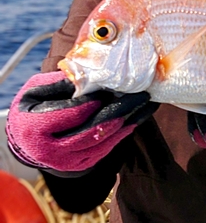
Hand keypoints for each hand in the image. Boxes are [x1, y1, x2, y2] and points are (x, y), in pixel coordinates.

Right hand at [6, 71, 158, 172]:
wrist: (25, 139)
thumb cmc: (32, 107)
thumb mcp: (37, 89)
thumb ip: (60, 83)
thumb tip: (89, 73)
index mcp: (35, 129)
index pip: (73, 113)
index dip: (95, 100)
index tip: (115, 86)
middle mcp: (51, 151)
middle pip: (93, 129)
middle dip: (121, 110)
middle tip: (141, 94)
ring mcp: (67, 162)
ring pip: (104, 141)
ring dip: (129, 122)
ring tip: (146, 104)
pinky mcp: (81, 165)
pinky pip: (106, 149)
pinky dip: (123, 133)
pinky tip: (137, 118)